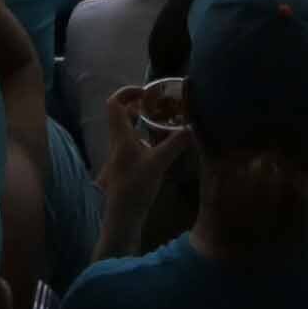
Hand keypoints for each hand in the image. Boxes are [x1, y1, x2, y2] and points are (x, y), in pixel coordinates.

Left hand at [101, 82, 190, 223]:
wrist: (122, 217)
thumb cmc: (136, 187)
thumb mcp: (158, 163)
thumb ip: (175, 143)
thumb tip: (193, 126)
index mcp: (121, 136)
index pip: (114, 104)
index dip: (127, 92)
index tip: (147, 91)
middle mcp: (118, 142)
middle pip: (121, 115)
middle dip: (139, 105)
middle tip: (159, 104)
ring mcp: (120, 155)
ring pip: (127, 129)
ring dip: (142, 122)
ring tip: (163, 121)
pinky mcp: (126, 167)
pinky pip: (133, 143)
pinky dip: (145, 137)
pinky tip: (160, 145)